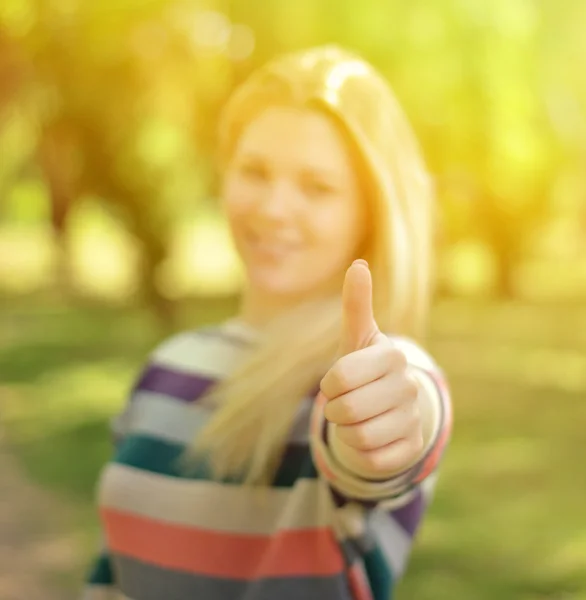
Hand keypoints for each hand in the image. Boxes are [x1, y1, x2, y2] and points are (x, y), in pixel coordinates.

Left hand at [320, 260, 423, 475]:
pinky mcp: (413, 449)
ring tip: (358, 420)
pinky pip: (373, 460)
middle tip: (345, 403)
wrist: (385, 408)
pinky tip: (371, 439)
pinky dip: (361, 453)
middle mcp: (409, 386)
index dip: (329, 385)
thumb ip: (356, 304)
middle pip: (346, 410)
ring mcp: (414, 419)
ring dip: (347, 432)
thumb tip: (358, 264)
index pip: (339, 378)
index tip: (336, 382)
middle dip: (335, 410)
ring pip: (358, 437)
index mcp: (392, 356)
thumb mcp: (356, 339)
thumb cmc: (363, 369)